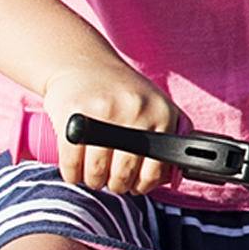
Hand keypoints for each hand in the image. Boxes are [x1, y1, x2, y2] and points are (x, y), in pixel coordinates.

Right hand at [41, 60, 184, 195]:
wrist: (84, 63)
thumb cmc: (124, 91)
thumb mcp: (158, 105)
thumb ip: (175, 136)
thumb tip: (177, 177)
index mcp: (160, 114)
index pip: (155, 170)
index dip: (142, 185)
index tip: (134, 185)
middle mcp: (135, 112)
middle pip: (123, 174)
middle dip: (116, 185)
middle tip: (111, 180)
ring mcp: (103, 112)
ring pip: (96, 172)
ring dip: (93, 182)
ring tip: (94, 174)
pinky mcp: (73, 115)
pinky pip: (71, 163)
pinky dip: (72, 174)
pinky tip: (75, 170)